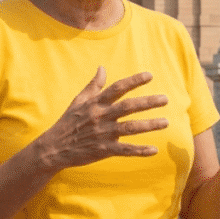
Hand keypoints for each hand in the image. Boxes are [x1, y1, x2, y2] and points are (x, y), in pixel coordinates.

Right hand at [35, 67, 168, 172]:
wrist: (54, 148)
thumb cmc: (68, 122)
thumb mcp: (78, 101)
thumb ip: (93, 85)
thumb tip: (102, 68)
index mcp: (95, 103)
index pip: (117, 88)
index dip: (134, 81)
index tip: (150, 75)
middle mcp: (100, 116)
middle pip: (128, 107)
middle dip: (147, 102)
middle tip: (166, 99)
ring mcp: (102, 134)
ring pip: (130, 128)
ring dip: (149, 125)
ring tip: (166, 122)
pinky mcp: (103, 150)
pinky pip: (124, 150)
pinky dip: (139, 150)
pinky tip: (154, 150)